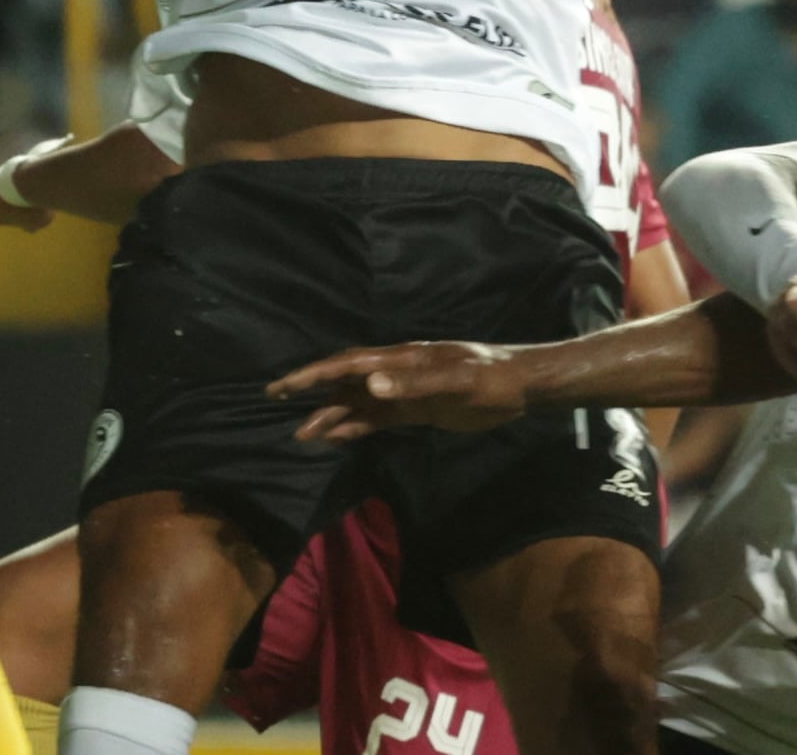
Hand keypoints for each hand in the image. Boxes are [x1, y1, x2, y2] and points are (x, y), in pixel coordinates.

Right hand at [266, 341, 526, 442]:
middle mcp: (396, 372)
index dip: (313, 374)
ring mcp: (404, 391)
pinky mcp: (416, 410)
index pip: (347, 365)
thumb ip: (412, 384)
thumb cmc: (489, 379)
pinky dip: (356, 427)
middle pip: (345, 382)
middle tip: (277, 403)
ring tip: (303, 434)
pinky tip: (338, 437)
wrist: (519, 387)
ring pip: (358, 403)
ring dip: (332, 415)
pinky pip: (378, 418)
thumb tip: (368, 386)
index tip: (282, 385)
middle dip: (312, 393)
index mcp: (400, 359)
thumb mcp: (455, 382)